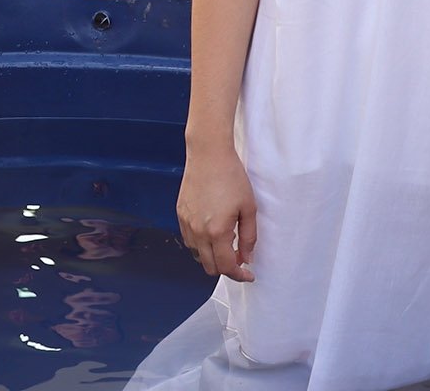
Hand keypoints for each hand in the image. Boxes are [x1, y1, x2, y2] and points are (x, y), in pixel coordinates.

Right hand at [177, 143, 256, 281]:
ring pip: (197, 255)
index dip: (239, 275)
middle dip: (225, 268)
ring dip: (211, 256)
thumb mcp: (249, 208)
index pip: (226, 267)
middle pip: (209, 267)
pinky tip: (211, 233)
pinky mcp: (180, 214)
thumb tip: (247, 258)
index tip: (248, 274)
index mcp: (217, 231)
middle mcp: (198, 231)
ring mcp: (187, 223)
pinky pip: (189, 240)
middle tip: (238, 258)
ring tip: (225, 243)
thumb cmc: (231, 177)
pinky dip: (200, 245)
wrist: (208, 154)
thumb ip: (249, 237)